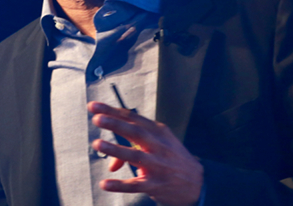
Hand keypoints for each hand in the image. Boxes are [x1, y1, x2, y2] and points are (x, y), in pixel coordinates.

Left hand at [88, 101, 202, 205]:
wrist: (198, 184)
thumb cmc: (172, 159)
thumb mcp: (158, 145)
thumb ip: (132, 147)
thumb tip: (111, 163)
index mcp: (158, 132)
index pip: (133, 118)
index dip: (113, 111)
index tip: (95, 106)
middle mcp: (158, 146)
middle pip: (136, 132)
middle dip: (116, 124)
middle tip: (97, 119)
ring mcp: (158, 166)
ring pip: (135, 156)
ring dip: (115, 150)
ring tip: (97, 143)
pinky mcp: (155, 185)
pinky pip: (135, 185)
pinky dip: (119, 185)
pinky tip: (105, 183)